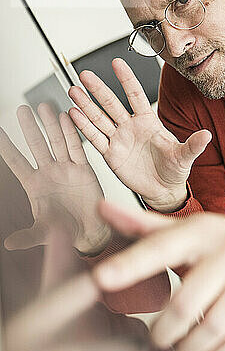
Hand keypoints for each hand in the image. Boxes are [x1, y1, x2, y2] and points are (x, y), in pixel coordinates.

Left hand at [0, 104, 109, 253]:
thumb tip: (10, 244)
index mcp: (35, 186)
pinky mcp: (83, 169)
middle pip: (36, 145)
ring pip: (56, 142)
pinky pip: (76, 148)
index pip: (17, 162)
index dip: (7, 148)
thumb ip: (28, 236)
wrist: (90, 232)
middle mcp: (49, 173)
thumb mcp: (44, 233)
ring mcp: (66, 169)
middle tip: (22, 110)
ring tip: (43, 106)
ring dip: (50, 125)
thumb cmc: (66, 231)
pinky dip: (72, 134)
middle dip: (29, 128)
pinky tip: (66, 118)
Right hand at [68, 58, 211, 211]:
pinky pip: (96, 139)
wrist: (164, 190)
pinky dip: (84, 128)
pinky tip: (73, 115)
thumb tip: (207, 135)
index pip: (135, 95)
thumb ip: (193, 145)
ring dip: (86, 106)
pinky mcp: (111, 155)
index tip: (117, 63)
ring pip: (100, 119)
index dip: (127, 80)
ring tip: (73, 91)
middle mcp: (131, 127)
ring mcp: (119, 140)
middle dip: (98, 89)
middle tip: (85, 75)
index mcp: (148, 122)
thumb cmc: (175, 170)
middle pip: (112, 104)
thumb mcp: (185, 156)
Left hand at [92, 202, 224, 350]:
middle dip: (165, 330)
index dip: (130, 265)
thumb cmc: (223, 239)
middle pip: (187, 303)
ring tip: (181, 347)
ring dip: (191, 347)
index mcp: (200, 232)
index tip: (101, 279)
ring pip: (215, 326)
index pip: (160, 247)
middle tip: (157, 337)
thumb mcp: (185, 228)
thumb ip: (142, 225)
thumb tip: (101, 208)